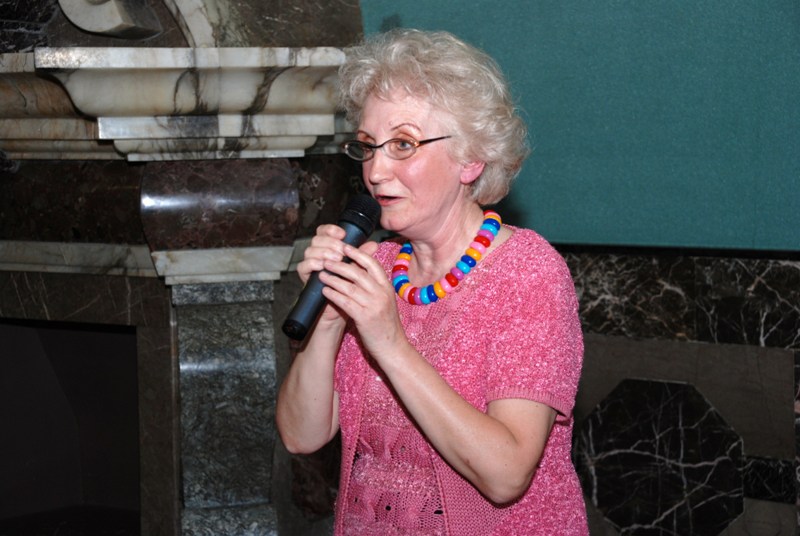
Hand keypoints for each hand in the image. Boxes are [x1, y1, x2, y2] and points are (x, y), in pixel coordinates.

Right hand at [296, 224, 355, 325]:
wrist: (341, 308)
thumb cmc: (349, 286)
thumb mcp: (358, 270)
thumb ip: (363, 256)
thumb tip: (374, 244)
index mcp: (329, 247)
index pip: (324, 231)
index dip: (331, 229)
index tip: (342, 234)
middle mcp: (318, 253)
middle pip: (317, 238)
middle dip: (330, 242)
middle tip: (342, 251)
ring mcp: (310, 264)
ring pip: (310, 250)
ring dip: (323, 252)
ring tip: (336, 259)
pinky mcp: (305, 276)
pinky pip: (303, 266)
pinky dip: (312, 264)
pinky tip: (322, 266)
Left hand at [318, 242, 406, 359]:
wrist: (393, 347)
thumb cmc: (386, 324)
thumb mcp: (385, 300)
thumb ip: (374, 286)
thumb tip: (359, 270)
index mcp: (387, 287)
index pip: (372, 264)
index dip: (358, 253)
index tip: (345, 247)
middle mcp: (382, 293)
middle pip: (358, 273)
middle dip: (340, 265)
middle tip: (327, 260)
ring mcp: (373, 305)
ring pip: (349, 287)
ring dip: (333, 279)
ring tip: (321, 274)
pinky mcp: (364, 318)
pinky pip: (345, 302)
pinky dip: (333, 294)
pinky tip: (325, 291)